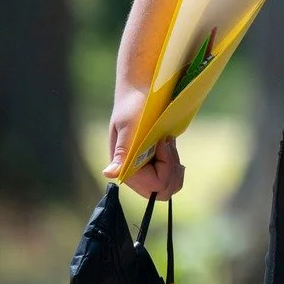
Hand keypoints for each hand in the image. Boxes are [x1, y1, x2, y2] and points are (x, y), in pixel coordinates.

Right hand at [104, 85, 184, 199]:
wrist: (141, 92)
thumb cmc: (134, 106)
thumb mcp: (130, 127)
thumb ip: (123, 152)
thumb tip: (109, 174)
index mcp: (124, 167)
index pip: (155, 185)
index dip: (166, 168)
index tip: (163, 142)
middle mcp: (133, 173)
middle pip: (162, 191)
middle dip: (172, 170)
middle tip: (167, 144)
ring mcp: (144, 170)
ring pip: (168, 186)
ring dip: (174, 166)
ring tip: (167, 143)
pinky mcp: (153, 165)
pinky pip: (170, 177)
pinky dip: (174, 164)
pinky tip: (169, 146)